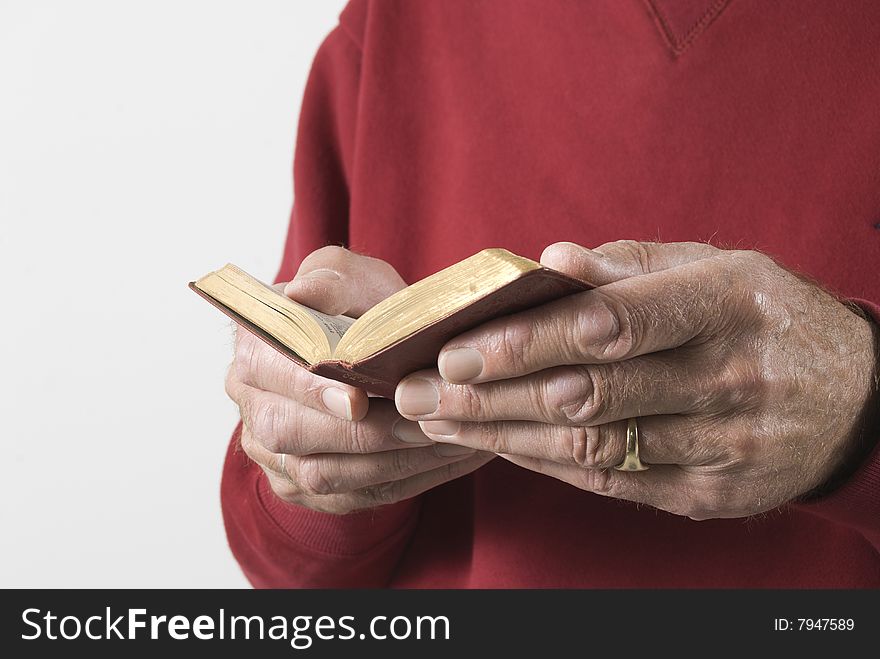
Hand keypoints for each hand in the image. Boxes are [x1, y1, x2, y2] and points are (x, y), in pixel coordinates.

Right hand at [225, 246, 492, 514]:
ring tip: (448, 439)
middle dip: (364, 433)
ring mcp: (274, 454)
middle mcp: (254, 405)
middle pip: (291, 434)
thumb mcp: (351, 278)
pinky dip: (406, 480)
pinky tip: (448, 457)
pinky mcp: (304, 486)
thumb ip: (333, 280)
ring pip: (323, 475)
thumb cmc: (357, 307)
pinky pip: (352, 496)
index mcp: (254, 349)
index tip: (360, 398)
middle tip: (424, 422)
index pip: (268, 373)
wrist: (369, 346)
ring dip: (393, 461)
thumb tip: (304, 292)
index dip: (310, 389)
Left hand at [395, 241, 878, 519]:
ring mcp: (724, 445)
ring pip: (590, 446)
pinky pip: (613, 483)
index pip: (609, 323)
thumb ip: (630, 266)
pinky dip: (546, 463)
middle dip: (488, 395)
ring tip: (436, 421)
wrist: (855, 399)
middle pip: (586, 393)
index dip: (524, 342)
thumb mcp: (717, 268)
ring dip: (501, 435)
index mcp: (725, 304)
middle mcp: (728, 378)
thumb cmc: (766, 318)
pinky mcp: (713, 495)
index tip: (454, 349)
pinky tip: (497, 445)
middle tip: (416, 393)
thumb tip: (548, 259)